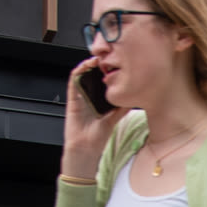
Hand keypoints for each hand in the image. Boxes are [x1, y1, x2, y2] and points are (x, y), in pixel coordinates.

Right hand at [63, 57, 124, 176]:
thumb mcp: (114, 119)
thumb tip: (134, 97)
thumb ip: (121, 108)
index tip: (118, 64)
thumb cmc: (98, 138)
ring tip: (98, 59)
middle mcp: (89, 97)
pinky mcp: (72, 99)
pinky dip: (78, 72)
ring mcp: (80, 97)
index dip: (108, 72)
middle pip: (93, 76)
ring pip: (82, 75)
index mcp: (99, 101)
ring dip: (88, 65)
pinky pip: (73, 82)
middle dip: (99, 66)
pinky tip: (86, 66)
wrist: (85, 149)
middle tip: (108, 57)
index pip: (102, 82)